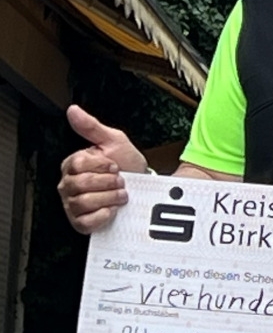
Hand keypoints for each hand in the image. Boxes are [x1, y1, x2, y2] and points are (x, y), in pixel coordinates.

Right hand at [58, 105, 147, 233]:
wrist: (143, 188)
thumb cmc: (126, 164)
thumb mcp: (113, 141)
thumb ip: (91, 126)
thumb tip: (73, 110)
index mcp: (72, 165)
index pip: (78, 164)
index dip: (102, 165)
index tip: (115, 165)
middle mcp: (68, 185)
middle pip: (80, 184)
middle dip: (108, 182)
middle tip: (121, 181)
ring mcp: (73, 205)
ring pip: (83, 202)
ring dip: (109, 198)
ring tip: (121, 194)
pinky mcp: (81, 223)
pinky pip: (86, 222)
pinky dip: (104, 216)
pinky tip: (113, 209)